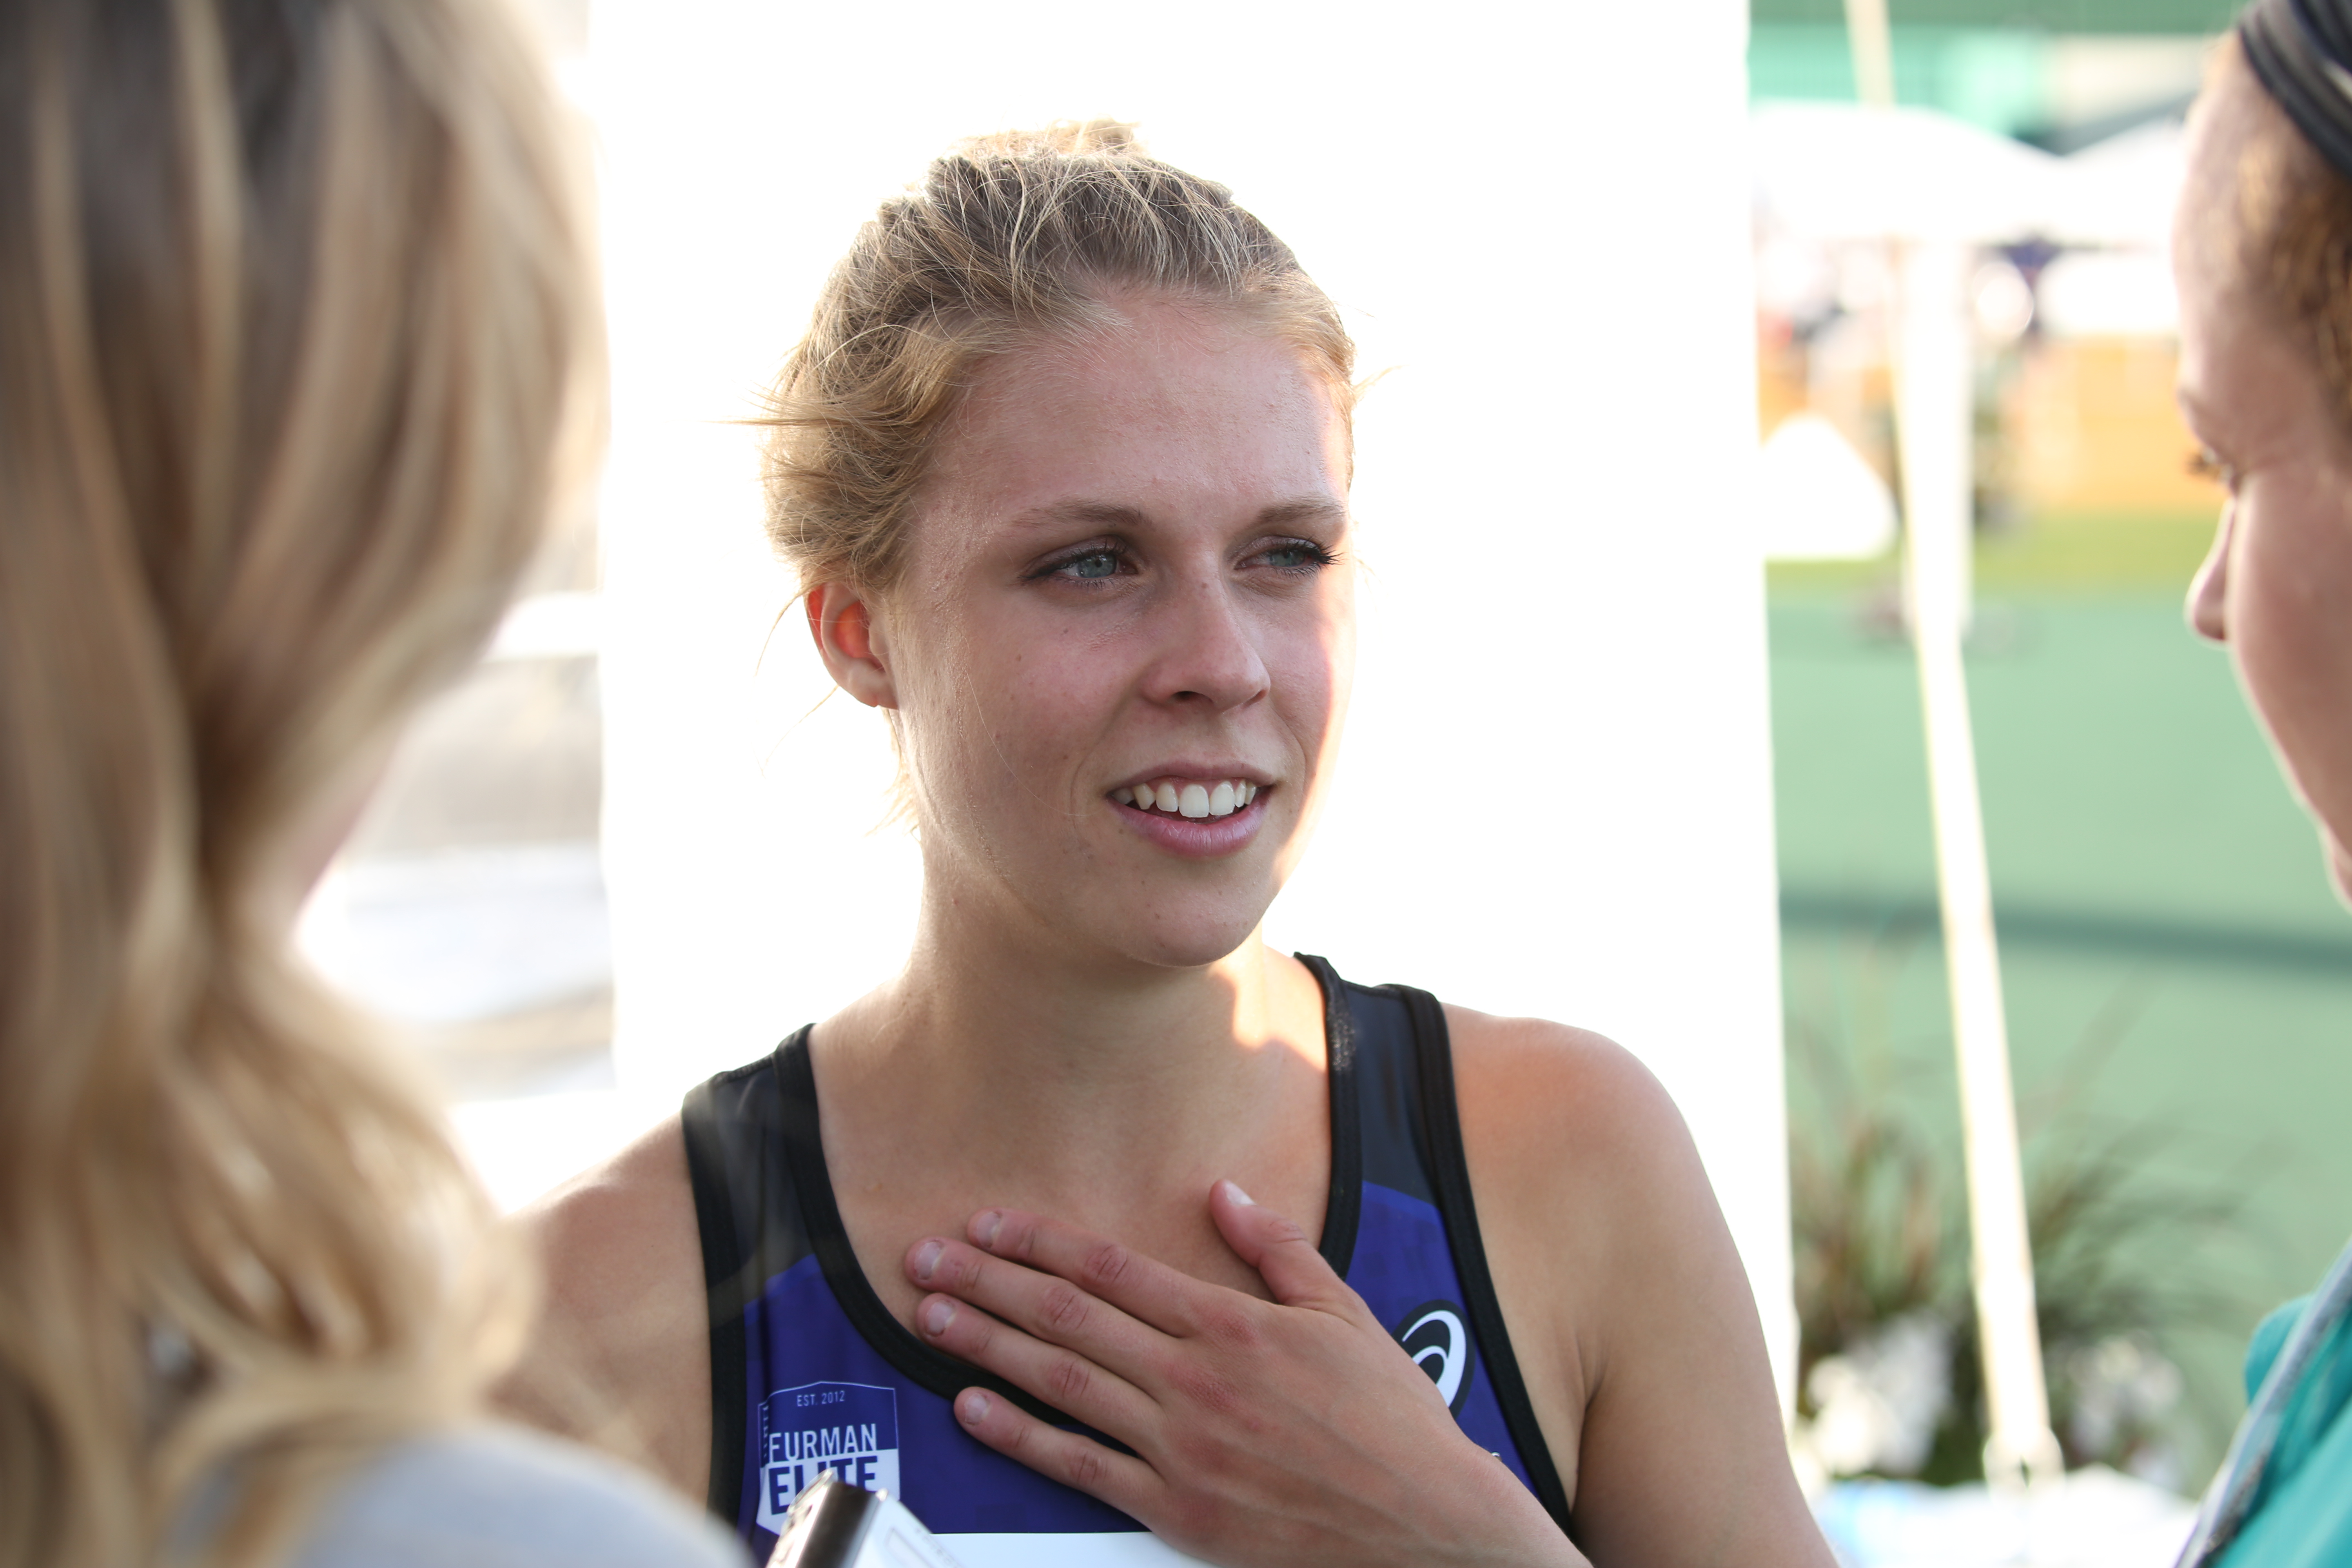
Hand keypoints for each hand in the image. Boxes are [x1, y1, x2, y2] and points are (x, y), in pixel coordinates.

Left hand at [901, 1181, 1586, 1567]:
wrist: (1422, 1523)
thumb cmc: (1389, 1420)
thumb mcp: (1344, 1313)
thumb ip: (1276, 1249)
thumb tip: (1223, 1194)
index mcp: (1232, 1324)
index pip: (1113, 1268)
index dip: (1042, 1241)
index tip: (991, 1223)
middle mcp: (1195, 1378)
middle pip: (1068, 1316)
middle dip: (988, 1282)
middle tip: (926, 1258)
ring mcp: (1180, 1445)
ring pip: (1060, 1382)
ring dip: (985, 1344)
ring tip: (929, 1317)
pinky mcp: (1176, 1507)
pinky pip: (1080, 1466)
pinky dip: (1018, 1437)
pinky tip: (972, 1410)